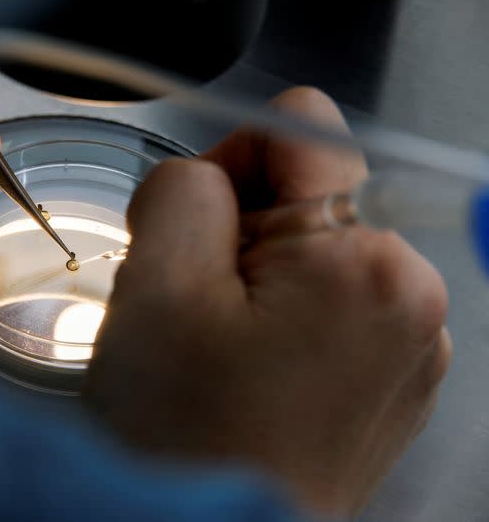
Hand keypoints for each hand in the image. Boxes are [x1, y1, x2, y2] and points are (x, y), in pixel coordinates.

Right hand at [83, 87, 450, 516]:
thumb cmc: (183, 438)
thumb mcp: (154, 285)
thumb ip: (183, 188)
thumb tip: (211, 176)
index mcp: (366, 263)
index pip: (302, 129)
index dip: (230, 165)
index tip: (198, 235)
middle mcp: (413, 297)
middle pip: (309, 195)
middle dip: (239, 236)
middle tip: (198, 313)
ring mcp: (412, 343)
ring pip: (314, 252)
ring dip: (254, 282)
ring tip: (219, 350)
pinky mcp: (393, 377)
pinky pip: (329, 305)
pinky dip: (280, 320)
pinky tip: (247, 372)